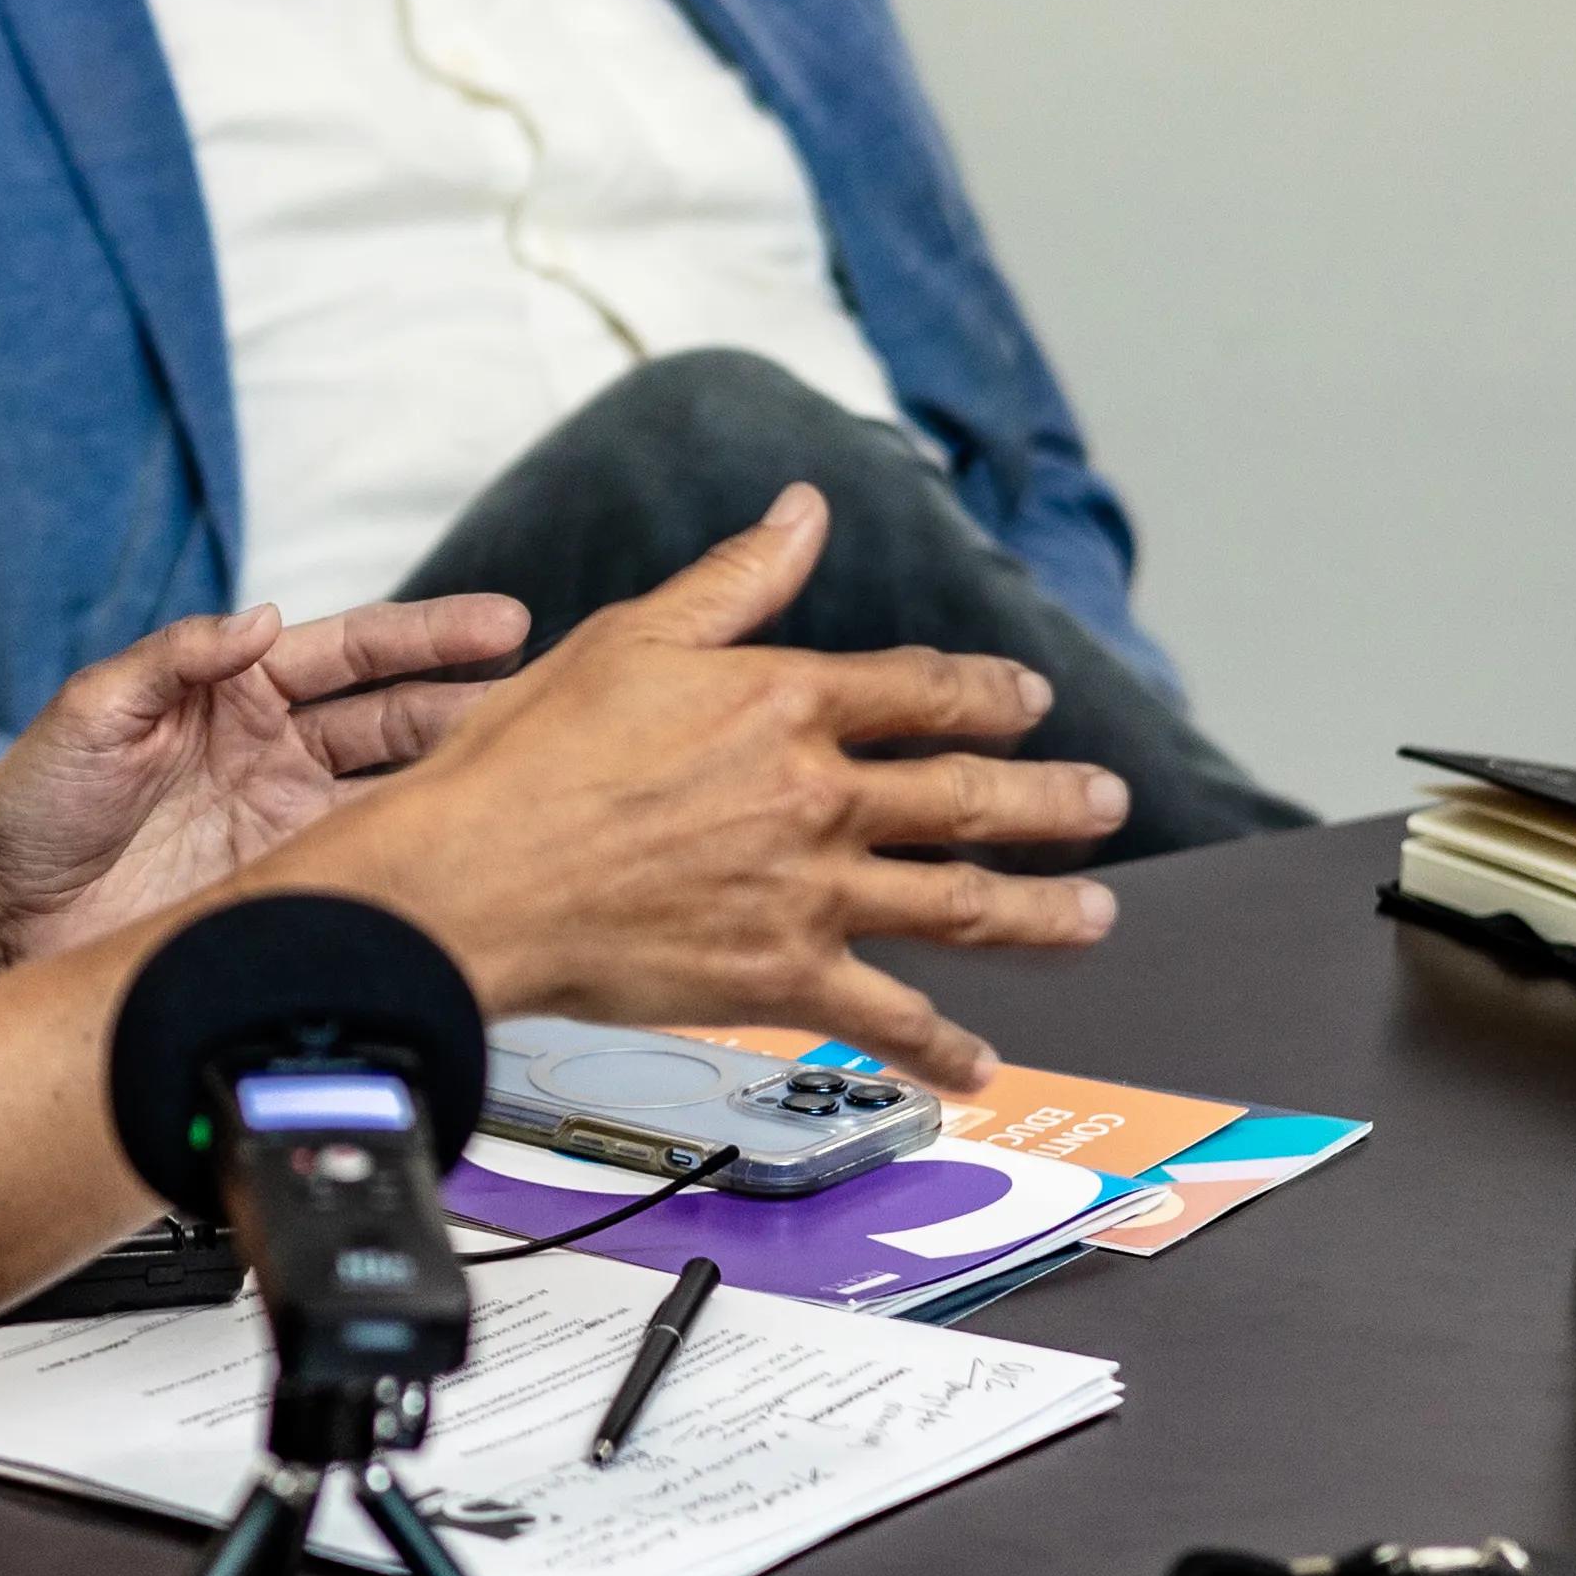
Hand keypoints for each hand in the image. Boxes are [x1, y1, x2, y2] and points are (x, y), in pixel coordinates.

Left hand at [0, 592, 531, 970]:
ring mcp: (289, 828)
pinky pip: (369, 873)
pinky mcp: (286, 896)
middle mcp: (277, 754)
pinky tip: (474, 857)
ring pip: (401, 796)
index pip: (353, 652)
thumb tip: (262, 616)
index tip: (505, 622)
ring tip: (536, 772)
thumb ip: (176, 659)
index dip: (428, 638)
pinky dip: (422, 864)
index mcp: (237, 693)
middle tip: (550, 698)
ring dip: (465, 782)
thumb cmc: (32, 805)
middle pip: (399, 719)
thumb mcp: (93, 710)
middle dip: (475, 703)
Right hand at [293, 486, 1121, 1088]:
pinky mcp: (782, 976)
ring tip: (1096, 918)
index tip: (1027, 699)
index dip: (987, 693)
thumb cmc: (527, 759)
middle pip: (970, 798)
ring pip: (963, 904)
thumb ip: (734, 580)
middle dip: (1054, 801)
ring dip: (1045, 914)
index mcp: (783, 700)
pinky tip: (980, 1063)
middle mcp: (817, 794)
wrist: (470, 881)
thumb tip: (804, 511)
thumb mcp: (630, 638)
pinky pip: (887, 1017)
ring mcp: (810, 891)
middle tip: (1105, 804)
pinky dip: (941, 1047)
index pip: (920, 690)